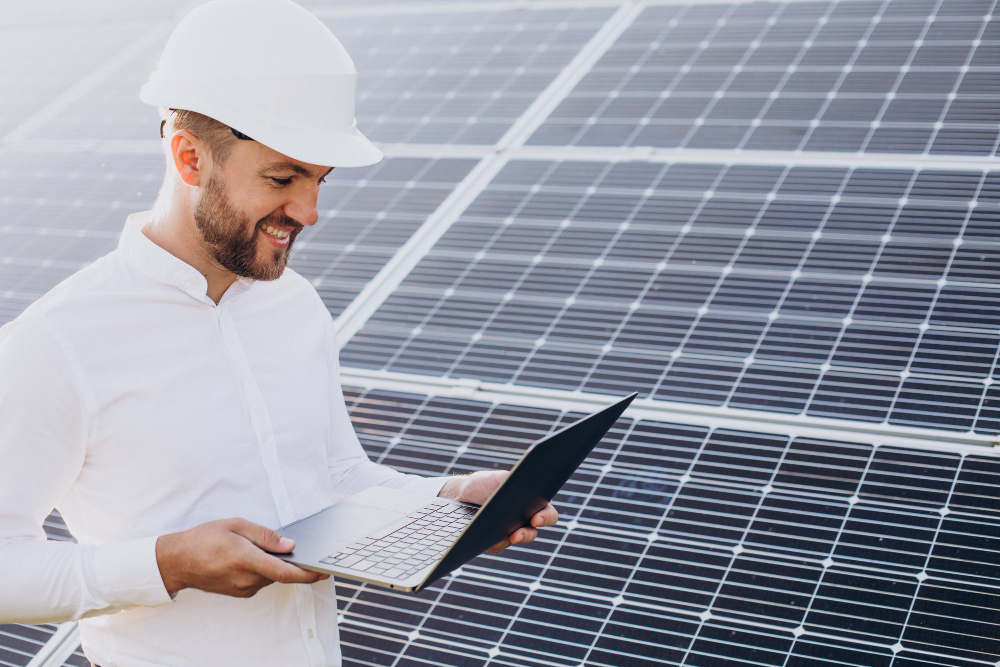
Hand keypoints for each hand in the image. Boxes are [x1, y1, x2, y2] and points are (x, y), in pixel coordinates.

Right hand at [155, 518, 327, 597]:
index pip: (286, 572)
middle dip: (290, 562)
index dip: (308, 574)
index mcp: (247, 560)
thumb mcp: (236, 525)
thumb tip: (289, 545)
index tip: (324, 570)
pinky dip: (263, 569)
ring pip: (270, 576)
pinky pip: (260, 580)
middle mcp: (247, 579)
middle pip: (280, 573)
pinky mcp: (240, 592)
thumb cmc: (204, 539)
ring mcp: (243, 588)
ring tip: (259, 547)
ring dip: (274, 564)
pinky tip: (252, 556)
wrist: (177, 561)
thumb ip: (265, 535)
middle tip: (290, 546)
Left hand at [437, 470, 558, 553]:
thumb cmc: (483, 484)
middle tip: (517, 534)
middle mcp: (523, 521)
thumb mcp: (499, 478)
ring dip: (514, 538)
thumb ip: (515, 480)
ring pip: (516, 540)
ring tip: (508, 536)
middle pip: (534, 532)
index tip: (536, 518)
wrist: (459, 495)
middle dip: (528, 534)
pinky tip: (487, 538)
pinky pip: (497, 546)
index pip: (547, 513)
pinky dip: (494, 542)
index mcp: (530, 504)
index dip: (546, 517)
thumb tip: (532, 481)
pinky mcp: (494, 542)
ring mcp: (509, 533)